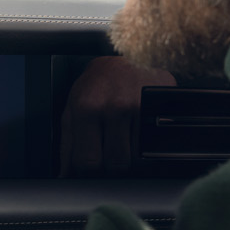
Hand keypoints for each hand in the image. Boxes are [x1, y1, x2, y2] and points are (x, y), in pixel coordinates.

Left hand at [61, 56, 174, 175]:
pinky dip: (148, 149)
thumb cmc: (97, 84)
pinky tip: (141, 138)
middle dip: (110, 170)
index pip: (88, 161)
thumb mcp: (72, 108)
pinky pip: (158, 144)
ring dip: (130, 160)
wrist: (130, 54)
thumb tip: (65, 175)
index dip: (87, 175)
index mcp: (87, 108)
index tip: (88, 175)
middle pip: (116, 164)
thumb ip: (67, 143)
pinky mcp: (164, 105)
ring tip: (123, 143)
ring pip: (138, 159)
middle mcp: (115, 107)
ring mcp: (143, 107)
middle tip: (107, 160)